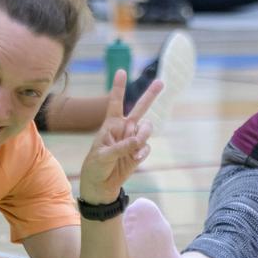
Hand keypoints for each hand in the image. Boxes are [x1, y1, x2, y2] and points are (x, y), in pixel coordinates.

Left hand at [77, 69, 155, 203]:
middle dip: (151, 95)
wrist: (101, 186)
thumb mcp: (103, 155)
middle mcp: (124, 128)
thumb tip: (139, 141)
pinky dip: (142, 152)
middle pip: (140, 108)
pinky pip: (147, 147)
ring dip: (143, 136)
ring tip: (134, 146)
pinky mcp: (139, 152)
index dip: (119, 87)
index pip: (115, 102)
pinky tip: (134, 159)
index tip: (121, 71)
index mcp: (111, 124)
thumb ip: (122, 146)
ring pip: (147, 130)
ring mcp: (133, 140)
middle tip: (161, 82)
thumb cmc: (96, 167)